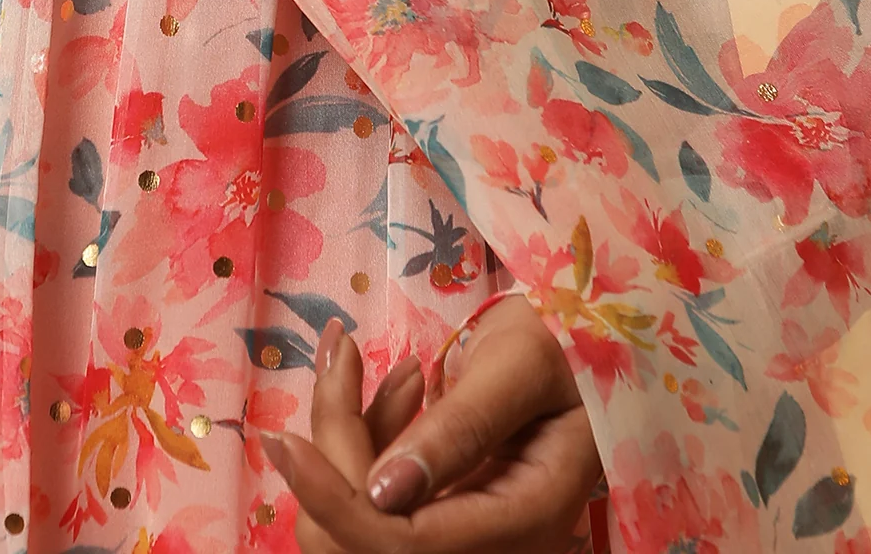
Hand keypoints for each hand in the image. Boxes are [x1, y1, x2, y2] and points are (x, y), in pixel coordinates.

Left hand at [260, 296, 601, 552]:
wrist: (582, 340)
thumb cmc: (565, 338)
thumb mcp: (519, 364)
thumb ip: (460, 427)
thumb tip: (382, 492)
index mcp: (528, 518)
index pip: (407, 546)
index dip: (338, 502)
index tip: (287, 442)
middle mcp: (496, 545)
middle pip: (372, 539)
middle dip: (334, 454)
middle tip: (338, 356)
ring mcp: (468, 531)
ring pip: (361, 519)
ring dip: (348, 436)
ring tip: (380, 363)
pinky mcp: (444, 511)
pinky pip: (377, 495)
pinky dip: (367, 436)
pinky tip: (399, 385)